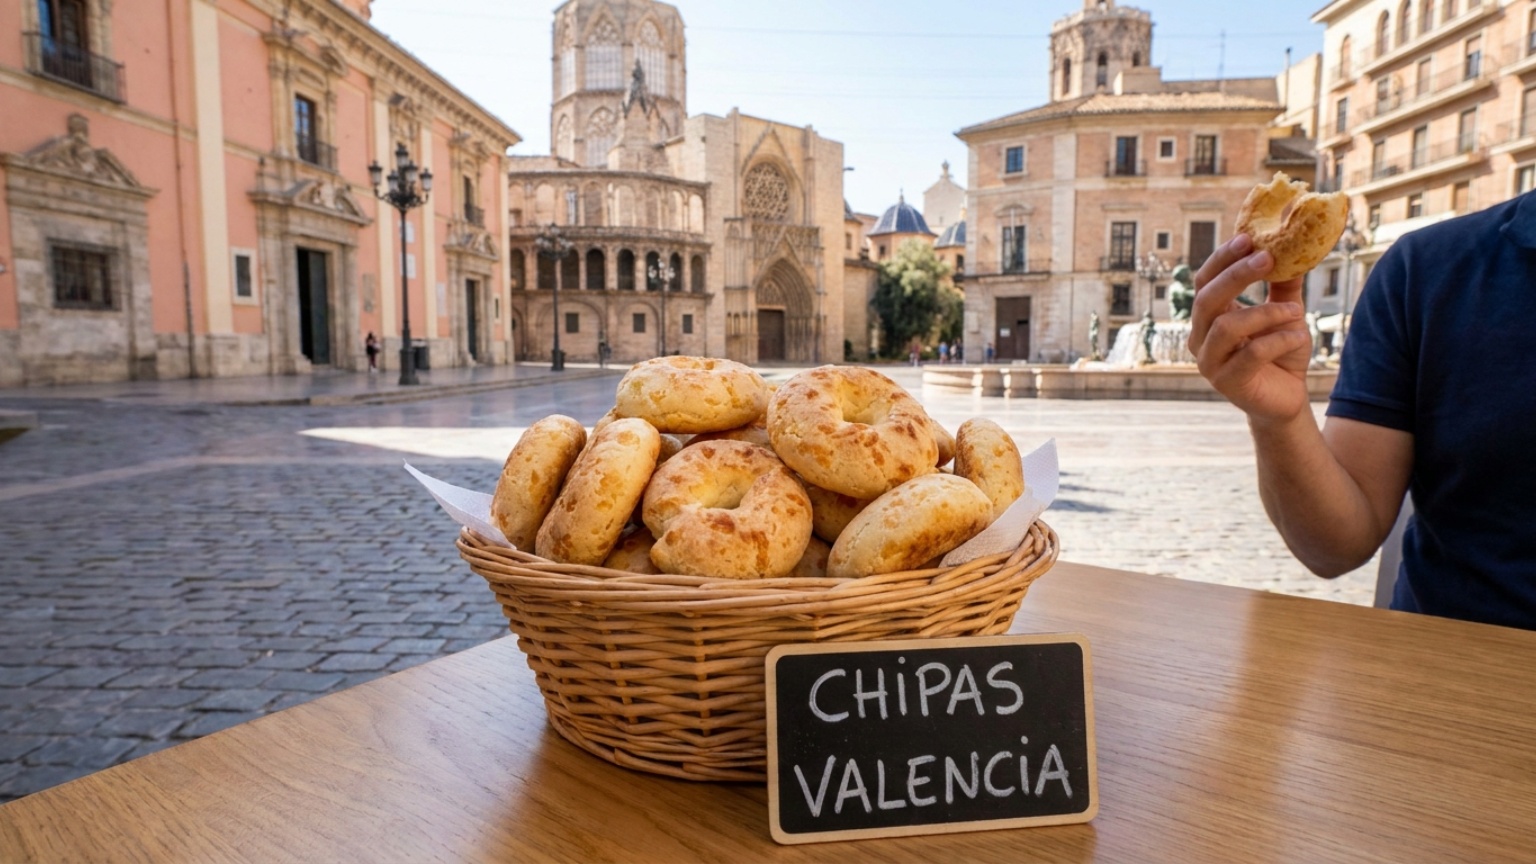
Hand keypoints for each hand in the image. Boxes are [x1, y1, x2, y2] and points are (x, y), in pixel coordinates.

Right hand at [1188, 234, 1312, 425]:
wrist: (1287, 399)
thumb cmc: (1281, 354)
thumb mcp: (1285, 313)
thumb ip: (1283, 285)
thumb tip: (1294, 245)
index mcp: (1209, 318)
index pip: (1204, 281)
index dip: (1221, 259)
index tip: (1248, 238)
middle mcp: (1201, 338)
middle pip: (1206, 299)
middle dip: (1236, 275)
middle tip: (1267, 257)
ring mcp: (1210, 362)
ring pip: (1227, 326)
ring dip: (1266, 313)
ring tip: (1296, 313)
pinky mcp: (1228, 383)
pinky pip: (1251, 354)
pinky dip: (1278, 341)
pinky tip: (1298, 338)